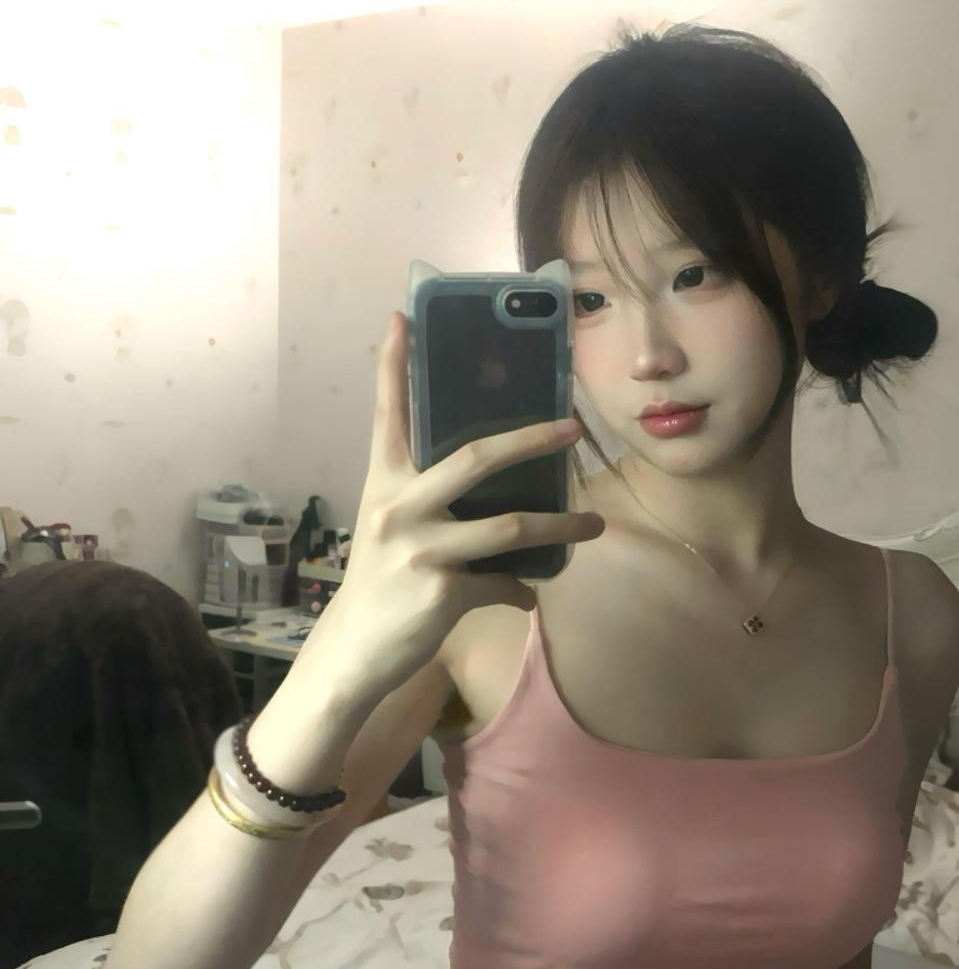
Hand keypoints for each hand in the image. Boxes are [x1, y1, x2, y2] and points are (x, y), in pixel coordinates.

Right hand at [308, 311, 604, 704]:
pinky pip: (503, 583)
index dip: (394, 365)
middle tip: (572, 427)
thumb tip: (499, 487)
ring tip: (595, 525)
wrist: (354, 652)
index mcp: (384, 483)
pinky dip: (521, 590)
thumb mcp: (393, 529)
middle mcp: (399, 507)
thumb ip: (430, 500)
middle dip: (532, 439)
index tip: (402, 317)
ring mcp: (421, 549)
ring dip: (561, 527)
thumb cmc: (381, 582)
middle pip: (476, 458)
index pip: (388, 414)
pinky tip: (527, 595)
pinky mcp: (442, 592)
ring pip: (510, 527)